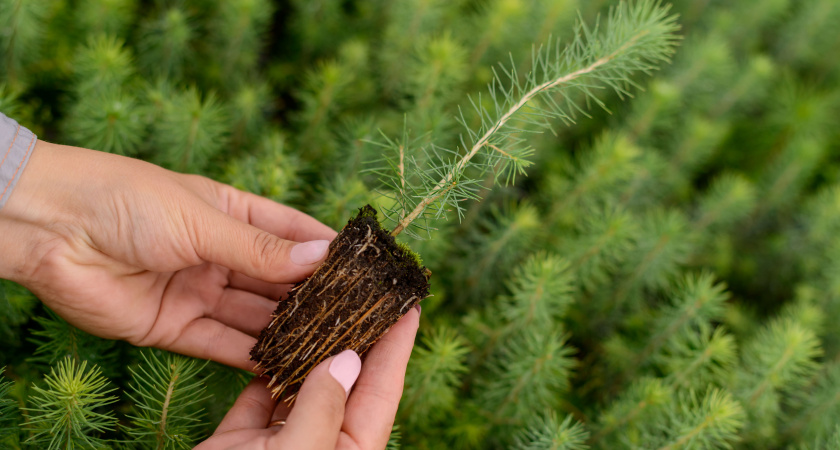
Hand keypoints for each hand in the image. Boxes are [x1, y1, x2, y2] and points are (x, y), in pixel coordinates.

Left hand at [0, 140, 334, 370]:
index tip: (367, 267)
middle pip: (277, 280)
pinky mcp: (174, 327)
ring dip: (288, 330)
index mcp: (229, 213)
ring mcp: (198, 290)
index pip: (291, 232)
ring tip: (332, 344)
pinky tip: (286, 364)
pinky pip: (222, 344)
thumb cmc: (127, 200)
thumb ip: (261, 249)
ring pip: (254, 316)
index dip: (327, 249)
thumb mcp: (203, 219)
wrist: (49, 229)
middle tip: (358, 314)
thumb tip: (323, 257)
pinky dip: (252, 356)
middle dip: (314, 296)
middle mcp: (218, 253)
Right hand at [196, 307, 419, 449]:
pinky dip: (264, 362)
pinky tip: (272, 328)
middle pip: (346, 378)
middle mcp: (322, 443)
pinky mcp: (242, 440)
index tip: (407, 301)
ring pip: (301, 380)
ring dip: (308, 340)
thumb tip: (348, 359)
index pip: (382, 389)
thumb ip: (323, 410)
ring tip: (321, 293)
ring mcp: (282, 441)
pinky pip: (259, 392)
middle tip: (362, 284)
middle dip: (355, 332)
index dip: (397, 344)